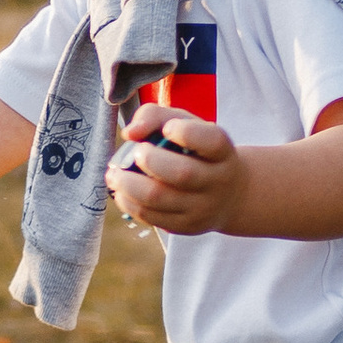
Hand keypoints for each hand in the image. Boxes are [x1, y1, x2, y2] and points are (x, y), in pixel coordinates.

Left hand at [107, 99, 244, 236]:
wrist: (227, 196)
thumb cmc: (196, 152)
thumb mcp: (185, 125)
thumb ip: (155, 116)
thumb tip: (131, 133)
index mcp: (221, 151)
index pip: (211, 141)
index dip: (186, 132)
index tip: (168, 128)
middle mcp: (217, 181)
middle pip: (182, 173)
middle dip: (150, 160)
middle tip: (135, 152)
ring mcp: (201, 207)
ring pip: (160, 198)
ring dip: (128, 184)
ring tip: (115, 174)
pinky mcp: (185, 226)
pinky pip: (151, 216)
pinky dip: (129, 202)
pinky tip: (122, 191)